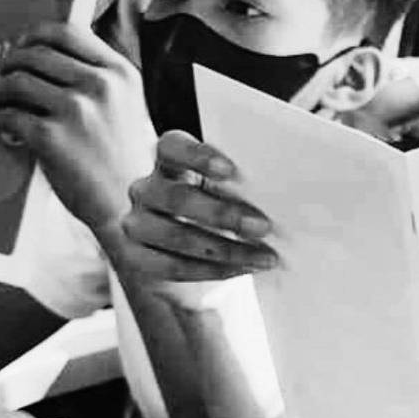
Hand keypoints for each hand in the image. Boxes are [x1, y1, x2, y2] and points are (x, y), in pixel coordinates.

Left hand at [0, 20, 155, 232]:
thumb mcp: (129, 109)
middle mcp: (100, 86)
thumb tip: (50, 56)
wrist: (129, 205)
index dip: (36, 36)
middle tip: (3, 78)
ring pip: (16, 80)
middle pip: (34, 53)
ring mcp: (76, 110)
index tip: (24, 47)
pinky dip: (1, 120)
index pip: (67, 32)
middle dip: (10, 63)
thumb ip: (102, 81)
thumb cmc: (124, 160)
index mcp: (121, 74)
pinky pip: (9, 115)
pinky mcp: (52, 137)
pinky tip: (5, 127)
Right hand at [116, 131, 276, 306]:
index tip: (230, 170)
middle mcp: (146, 189)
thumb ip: (242, 187)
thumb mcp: (228, 190)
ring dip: (226, 250)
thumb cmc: (221, 206)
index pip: (172, 147)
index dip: (198, 156)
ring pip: (176, 236)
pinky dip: (213, 270)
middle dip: (223, 214)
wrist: (194, 249)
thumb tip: (281, 198)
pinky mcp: (138, 257)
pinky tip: (242, 269)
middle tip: (263, 227)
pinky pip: (174, 266)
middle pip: (176, 198)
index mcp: (168, 162)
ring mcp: (137, 224)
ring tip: (264, 257)